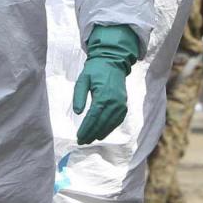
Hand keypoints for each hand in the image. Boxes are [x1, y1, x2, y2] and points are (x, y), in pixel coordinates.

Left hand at [74, 24, 141, 143]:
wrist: (113, 62)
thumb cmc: (95, 70)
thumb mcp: (83, 79)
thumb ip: (79, 95)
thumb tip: (78, 112)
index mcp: (103, 95)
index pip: (93, 117)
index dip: (86, 129)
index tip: (78, 137)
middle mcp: (114, 102)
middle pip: (102, 123)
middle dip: (91, 134)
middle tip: (82, 141)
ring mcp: (121, 104)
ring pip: (110, 124)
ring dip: (100, 133)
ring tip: (90, 139)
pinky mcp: (124, 105)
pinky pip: (117, 120)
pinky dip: (109, 128)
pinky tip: (102, 133)